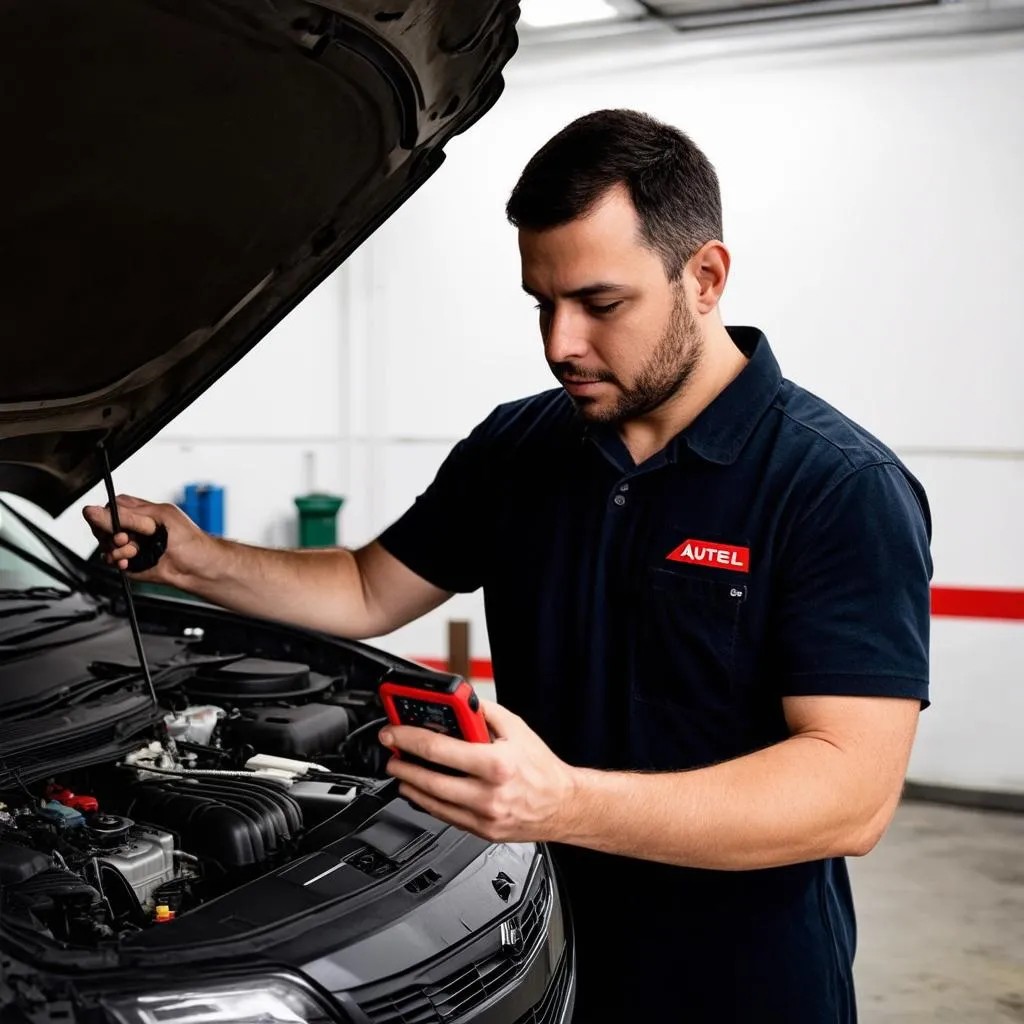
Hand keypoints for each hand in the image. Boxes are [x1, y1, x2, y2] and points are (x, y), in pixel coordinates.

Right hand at [82, 494, 211, 585]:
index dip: (106, 516)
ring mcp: (129, 545)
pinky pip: (110, 560)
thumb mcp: (157, 521)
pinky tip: (129, 561)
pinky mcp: (129, 562)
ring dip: (116, 550)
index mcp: (140, 511)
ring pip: (104, 544)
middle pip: (102, 526)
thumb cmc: (188, 540)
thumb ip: (124, 517)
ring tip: (134, 551)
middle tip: (126, 539)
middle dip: (109, 534)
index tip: (115, 526)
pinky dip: (117, 561)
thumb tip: (92, 510)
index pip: (110, 507)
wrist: (197, 568)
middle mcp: (132, 527)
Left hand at [381, 700, 580, 843]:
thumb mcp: (516, 728)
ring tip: (400, 771)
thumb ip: (484, 712)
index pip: (439, 749)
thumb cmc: (542, 768)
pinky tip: (419, 792)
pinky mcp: (482, 832)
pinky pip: (445, 817)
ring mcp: (484, 817)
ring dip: (410, 785)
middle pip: (429, 779)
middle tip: (391, 753)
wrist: (563, 805)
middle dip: (402, 764)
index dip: (409, 738)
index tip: (394, 732)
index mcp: (496, 763)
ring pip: (432, 803)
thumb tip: (459, 701)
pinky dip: (427, 803)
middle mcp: (488, 793)